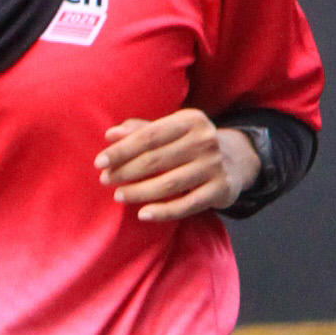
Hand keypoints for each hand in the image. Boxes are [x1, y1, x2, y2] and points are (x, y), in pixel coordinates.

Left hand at [97, 109, 261, 224]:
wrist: (235, 160)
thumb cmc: (191, 144)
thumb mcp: (171, 131)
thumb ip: (141, 132)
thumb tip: (111, 134)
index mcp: (190, 120)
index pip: (148, 136)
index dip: (121, 150)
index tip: (99, 162)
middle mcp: (205, 141)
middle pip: (156, 160)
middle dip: (126, 171)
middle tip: (105, 180)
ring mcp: (214, 166)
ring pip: (168, 184)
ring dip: (139, 192)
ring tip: (119, 195)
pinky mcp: (221, 190)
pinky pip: (186, 205)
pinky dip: (163, 211)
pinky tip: (143, 214)